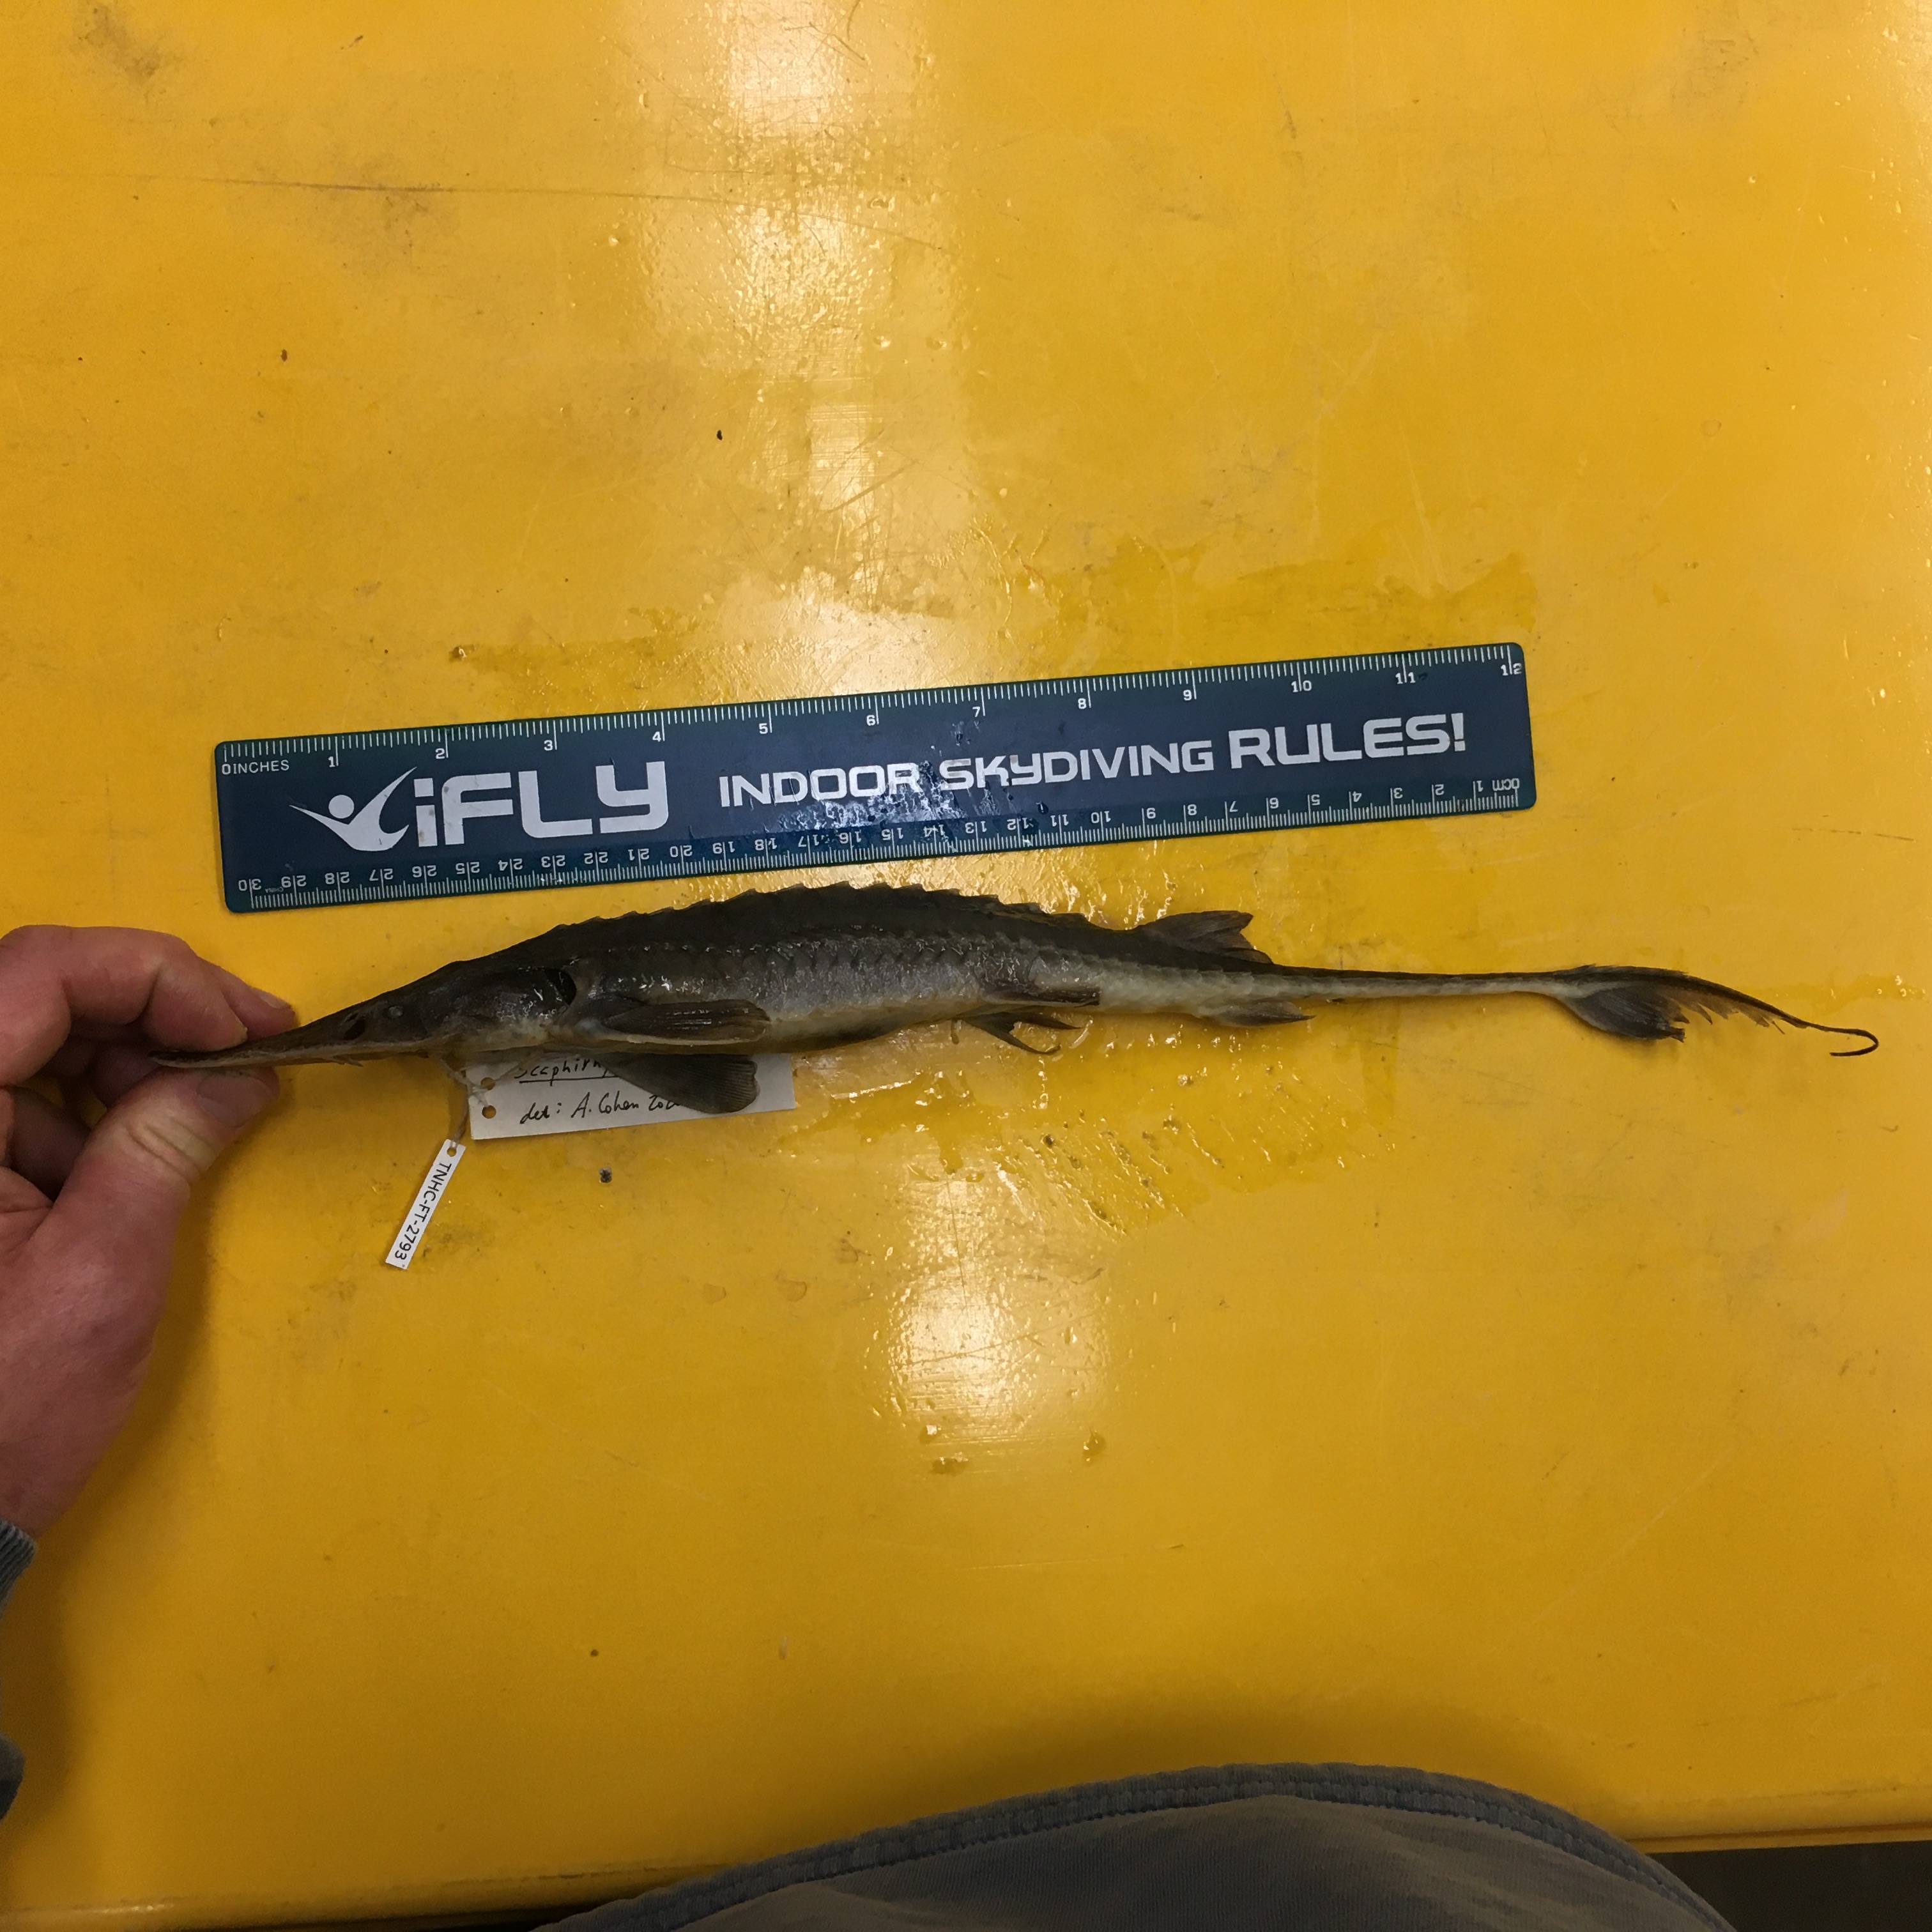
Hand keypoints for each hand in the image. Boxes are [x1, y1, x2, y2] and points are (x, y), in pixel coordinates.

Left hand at [0, 928, 292, 1536]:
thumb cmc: (0, 1409)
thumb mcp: (104, 1268)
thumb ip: (165, 1143)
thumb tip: (239, 1069)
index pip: (38, 971)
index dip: (156, 975)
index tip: (244, 1025)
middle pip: (29, 991)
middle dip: (146, 1012)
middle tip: (242, 1057)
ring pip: (23, 1038)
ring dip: (117, 1061)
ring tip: (197, 1115)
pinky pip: (5, 1099)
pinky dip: (79, 1110)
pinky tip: (131, 1158)